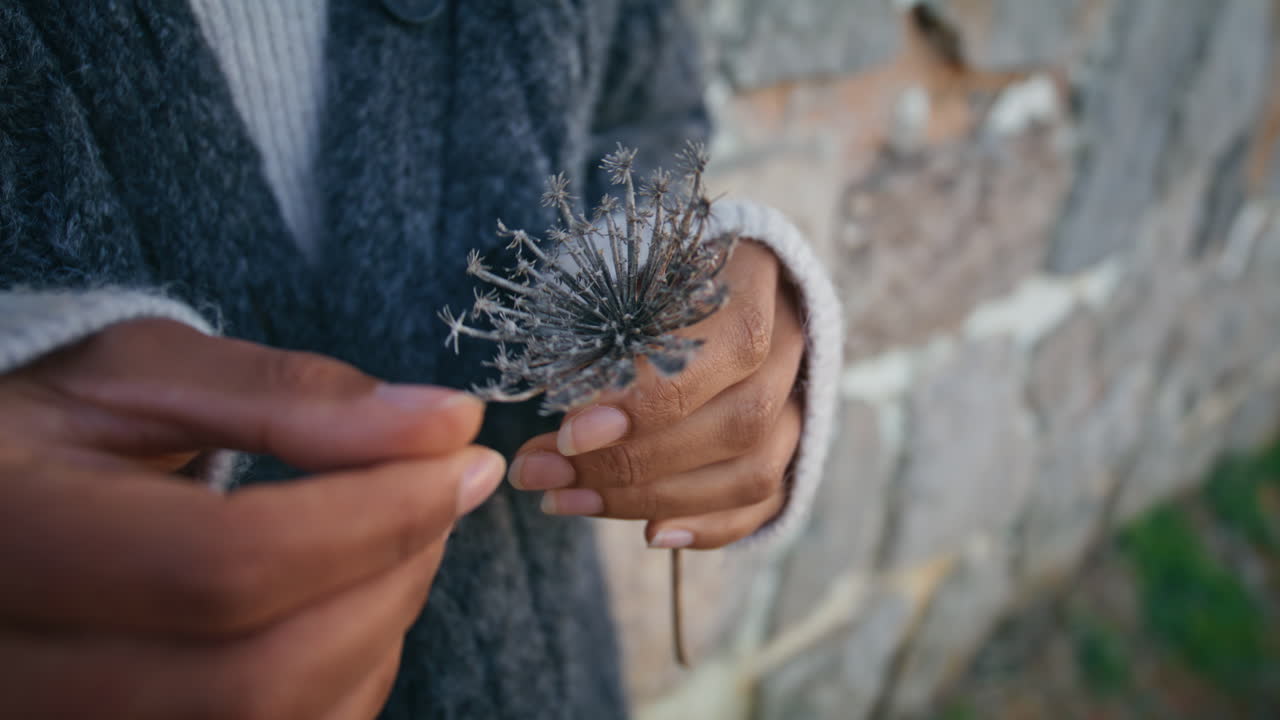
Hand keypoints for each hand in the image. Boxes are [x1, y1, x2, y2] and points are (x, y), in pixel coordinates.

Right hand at [0, 319, 503, 718]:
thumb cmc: (57, 424)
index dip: (374, 516)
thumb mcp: (141, 375)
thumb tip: (445, 423)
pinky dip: (351, 676)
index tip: (462, 460)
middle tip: (445, 493)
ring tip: (403, 535)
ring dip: (384, 630)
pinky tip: (357, 601)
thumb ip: (288, 397)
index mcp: (8, 538)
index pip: (224, 564)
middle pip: (259, 677)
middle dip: (392, 579)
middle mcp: (17, 674)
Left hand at [509, 239, 804, 548]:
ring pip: (754, 471)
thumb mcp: (622, 281)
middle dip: (633, 462)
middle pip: (739, 421)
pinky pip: (765, 501)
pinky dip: (710, 526)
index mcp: (756, 278)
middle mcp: (793, 341)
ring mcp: (799, 399)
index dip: (652, 401)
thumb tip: (571, 427)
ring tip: (566, 500)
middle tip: (544, 472)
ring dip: (655, 499)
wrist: (700, 279)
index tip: (571, 433)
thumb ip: (606, 340)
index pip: (728, 348)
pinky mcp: (791, 445)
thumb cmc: (645, 277)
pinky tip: (650, 533)